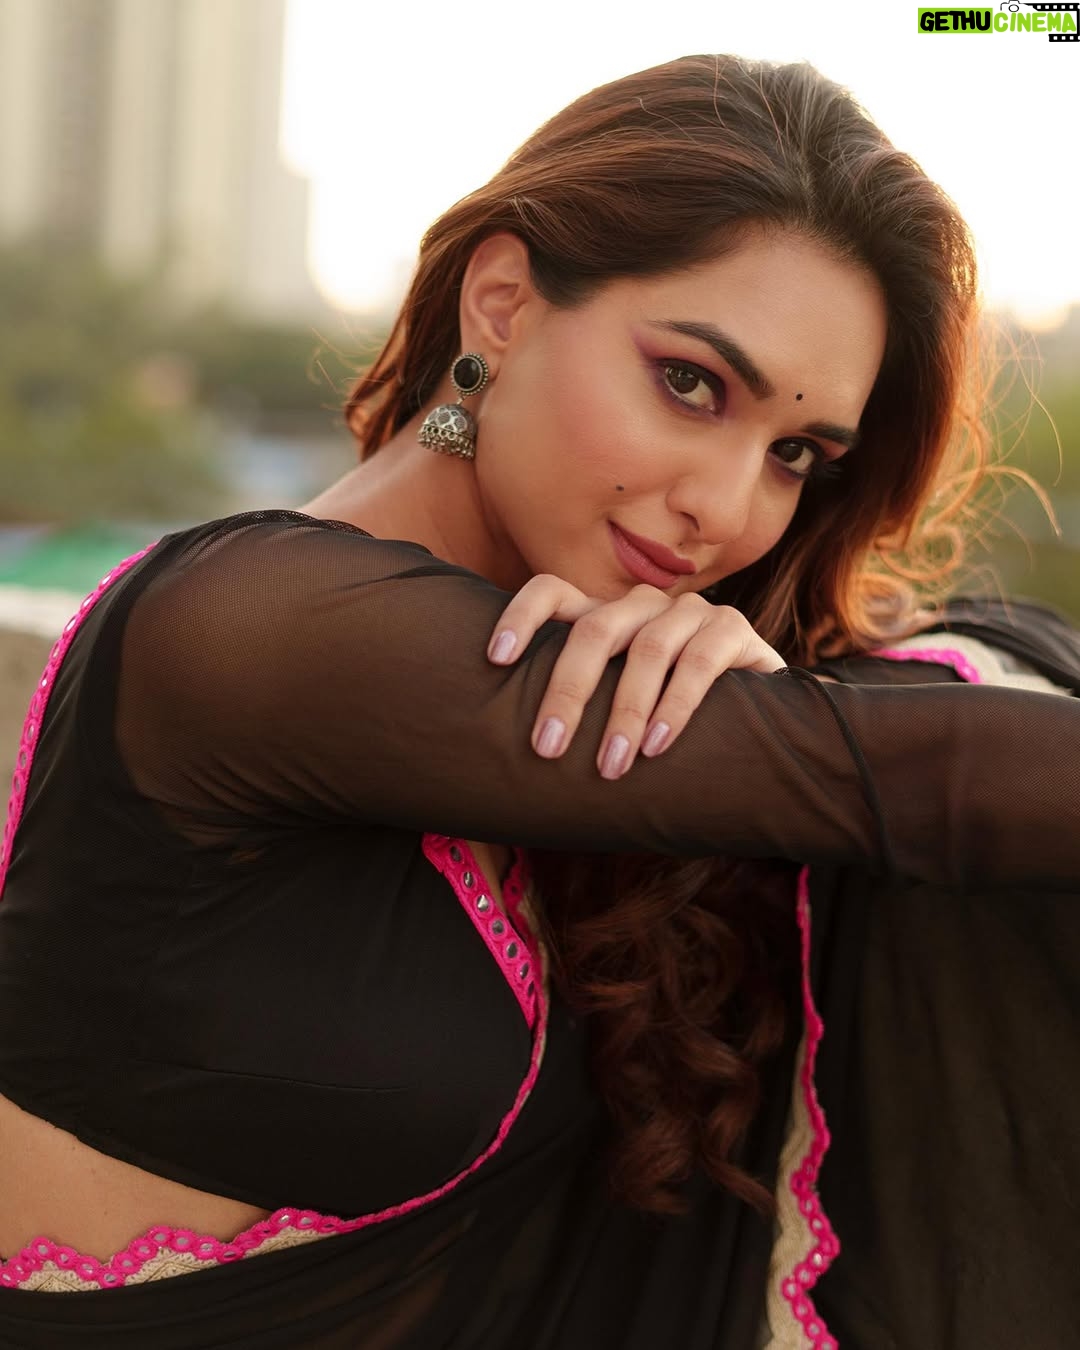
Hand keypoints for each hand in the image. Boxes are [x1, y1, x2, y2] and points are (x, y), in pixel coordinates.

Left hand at [487, 574, 784, 778]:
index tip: (496, 659)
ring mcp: (689, 611)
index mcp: (604, 616)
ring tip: (610, 765)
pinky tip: (657, 746)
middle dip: (569, 690)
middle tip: (547, 748)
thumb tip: (510, 751)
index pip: (551, 593)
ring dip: (625, 711)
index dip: (520, 617)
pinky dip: (675, 707)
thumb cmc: (662, 719)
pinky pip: (700, 662)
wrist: (753, 715)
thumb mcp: (614, 706)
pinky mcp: (733, 628)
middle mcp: (642, 606)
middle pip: (594, 629)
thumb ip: (578, 709)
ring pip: (648, 648)